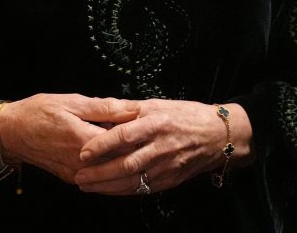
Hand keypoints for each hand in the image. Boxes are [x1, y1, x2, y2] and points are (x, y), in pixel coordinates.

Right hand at [0, 94, 139, 184]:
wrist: (12, 132)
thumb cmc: (39, 112)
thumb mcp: (74, 102)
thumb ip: (106, 107)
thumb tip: (132, 108)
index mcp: (84, 140)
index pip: (123, 142)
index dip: (140, 133)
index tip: (151, 124)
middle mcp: (80, 162)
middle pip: (120, 160)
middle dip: (136, 148)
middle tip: (149, 135)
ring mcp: (75, 173)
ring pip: (109, 171)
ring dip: (124, 160)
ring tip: (138, 146)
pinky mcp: (70, 177)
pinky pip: (97, 176)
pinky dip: (110, 168)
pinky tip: (118, 157)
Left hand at [74, 99, 252, 196]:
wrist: (217, 135)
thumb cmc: (186, 116)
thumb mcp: (159, 104)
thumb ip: (131, 111)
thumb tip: (104, 114)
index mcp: (158, 123)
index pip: (125, 135)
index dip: (102, 145)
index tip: (83, 151)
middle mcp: (162, 146)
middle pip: (126, 163)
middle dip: (99, 173)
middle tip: (79, 175)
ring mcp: (167, 166)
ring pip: (132, 181)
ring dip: (107, 186)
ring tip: (87, 185)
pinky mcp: (170, 180)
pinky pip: (142, 189)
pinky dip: (123, 191)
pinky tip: (108, 190)